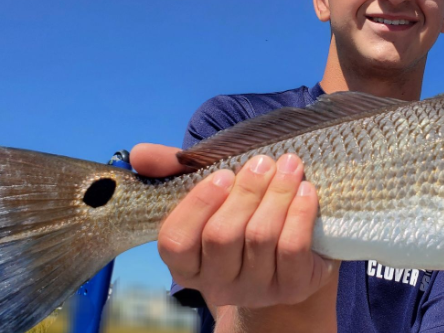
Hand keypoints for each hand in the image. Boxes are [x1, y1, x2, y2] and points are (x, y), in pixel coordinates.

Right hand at [130, 144, 339, 311]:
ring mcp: (255, 290)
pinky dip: (299, 214)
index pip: (176, 241)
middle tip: (263, 161)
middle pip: (222, 236)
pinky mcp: (292, 287)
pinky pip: (293, 248)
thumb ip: (173, 171)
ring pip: (261, 237)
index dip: (198, 205)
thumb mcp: (209, 192)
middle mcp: (216, 284)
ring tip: (289, 165)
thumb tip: (138, 153)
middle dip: (245, 192)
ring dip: (277, 194)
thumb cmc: (242, 215)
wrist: (294, 256)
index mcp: (186, 263)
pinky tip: (305, 190)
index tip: (223, 174)